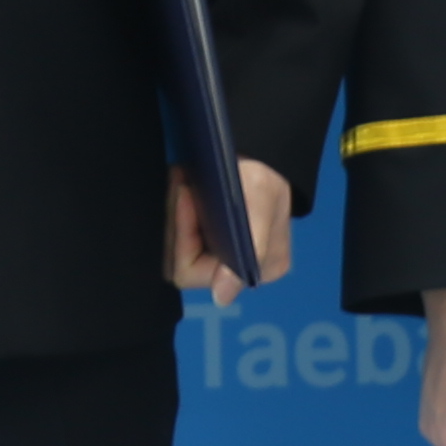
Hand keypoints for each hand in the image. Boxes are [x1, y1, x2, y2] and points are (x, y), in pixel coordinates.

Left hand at [165, 160, 298, 308]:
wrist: (264, 147)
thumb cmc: (267, 172)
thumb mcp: (261, 200)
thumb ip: (251, 249)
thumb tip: (222, 298)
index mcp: (263, 267)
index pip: (197, 272)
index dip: (183, 238)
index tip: (185, 197)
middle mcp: (244, 269)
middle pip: (184, 261)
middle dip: (178, 224)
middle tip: (181, 185)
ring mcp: (227, 255)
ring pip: (179, 248)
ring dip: (177, 214)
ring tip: (183, 181)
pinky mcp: (215, 237)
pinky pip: (185, 234)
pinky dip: (181, 210)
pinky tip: (186, 186)